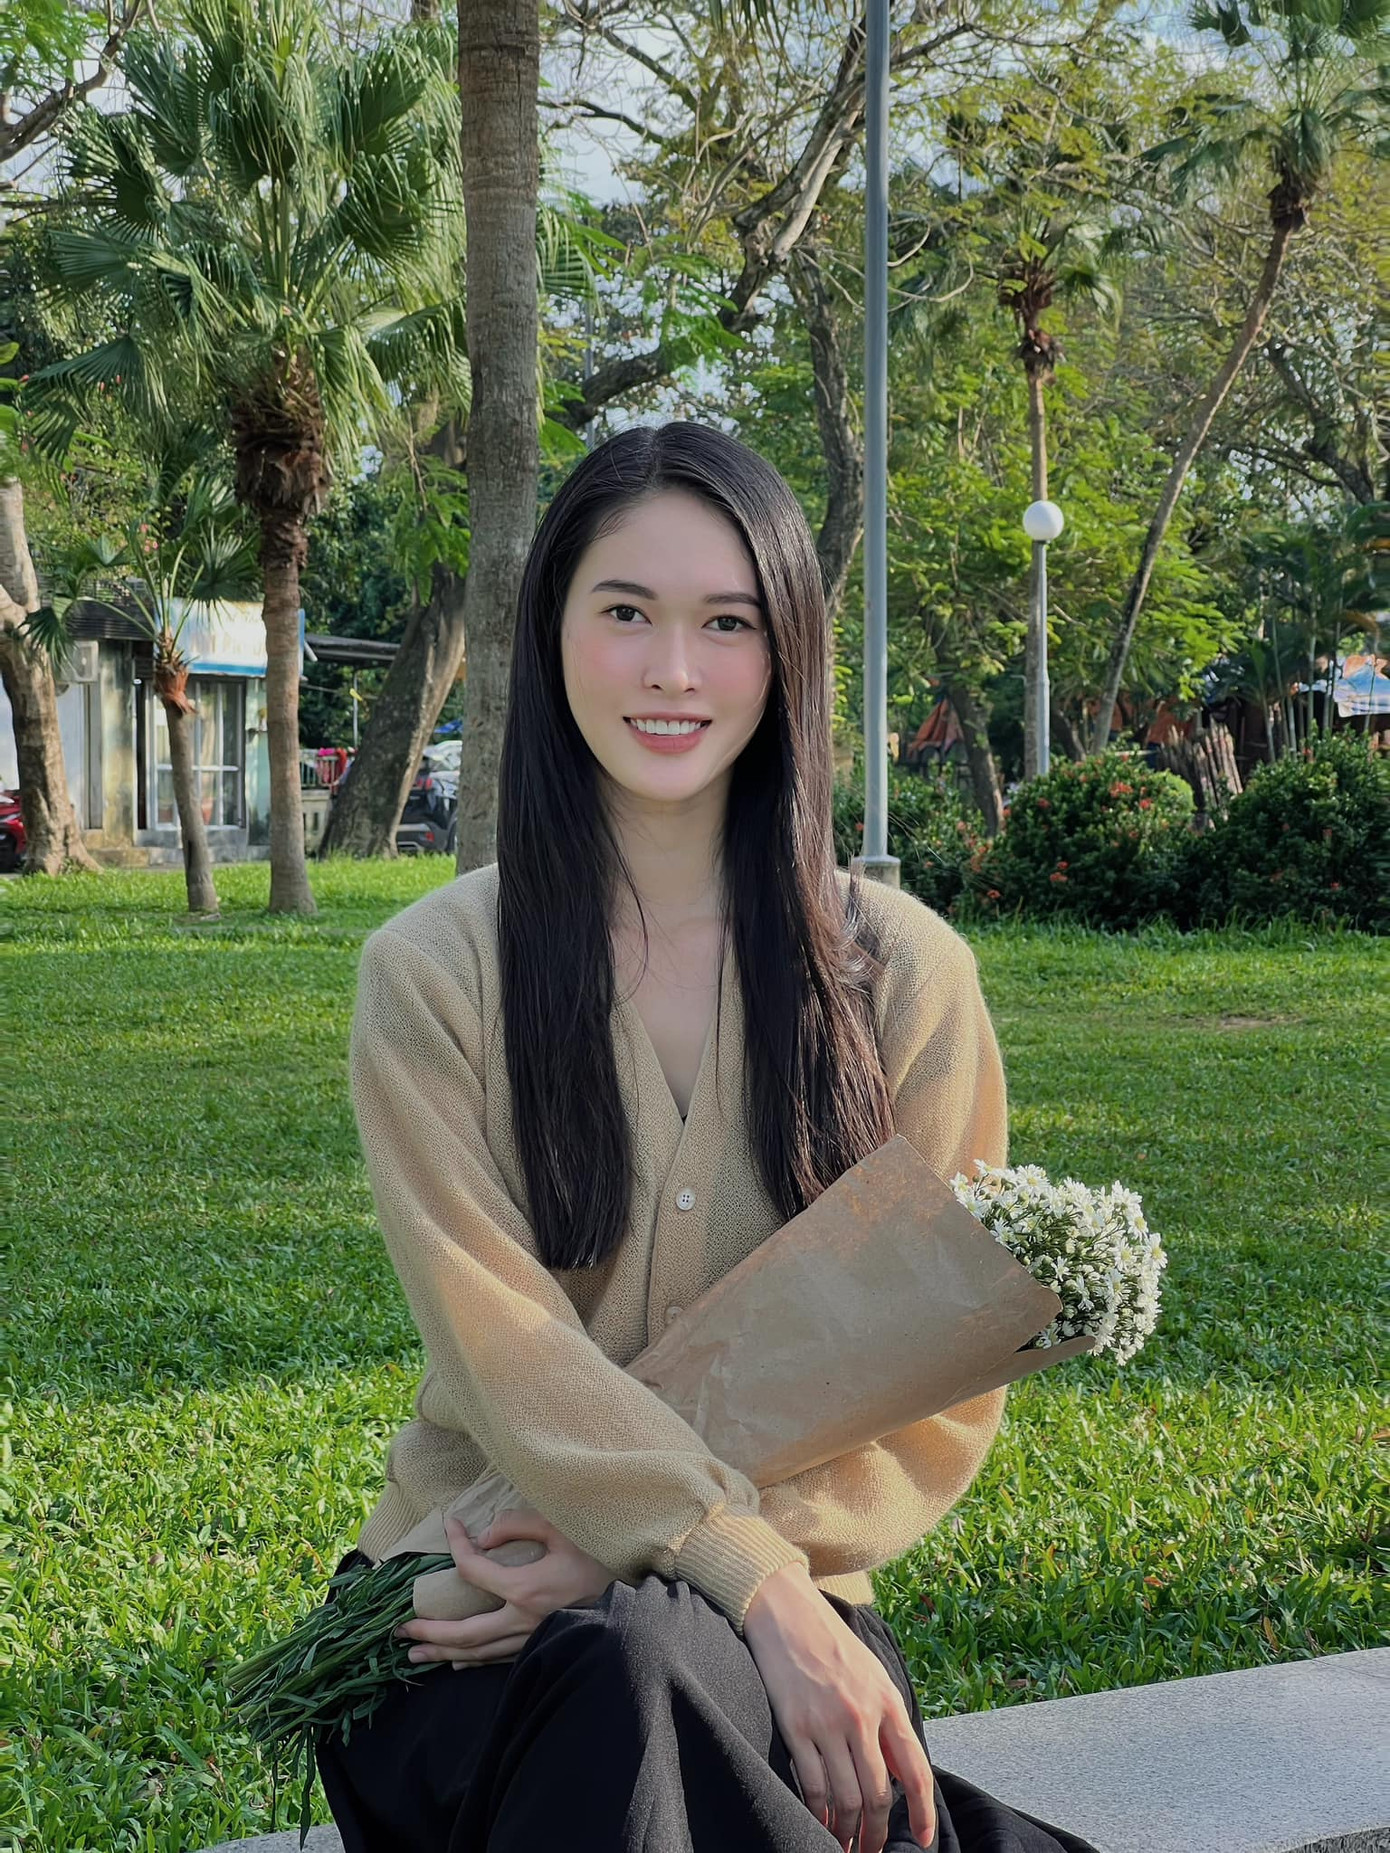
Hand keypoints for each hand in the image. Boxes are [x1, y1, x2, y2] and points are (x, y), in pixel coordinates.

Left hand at [394, 1508, 613, 1666]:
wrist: (636, 1595)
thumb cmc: (599, 1554)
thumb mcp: (562, 1526)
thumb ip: (519, 1525)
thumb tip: (482, 1537)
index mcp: (526, 1588)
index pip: (473, 1570)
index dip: (457, 1545)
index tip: (451, 1526)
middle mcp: (523, 1621)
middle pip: (464, 1634)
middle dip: (428, 1632)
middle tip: (400, 1627)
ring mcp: (532, 1640)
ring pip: (478, 1654)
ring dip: (443, 1653)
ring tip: (413, 1653)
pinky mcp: (540, 1647)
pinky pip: (498, 1659)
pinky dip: (472, 1660)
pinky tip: (456, 1662)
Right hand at [742, 1564, 935, 1852]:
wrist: (785, 1609)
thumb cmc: (830, 1643)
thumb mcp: (872, 1674)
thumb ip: (888, 1720)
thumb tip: (901, 1773)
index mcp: (887, 1701)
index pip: (915, 1770)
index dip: (922, 1812)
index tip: (923, 1841)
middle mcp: (861, 1715)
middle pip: (878, 1794)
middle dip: (877, 1832)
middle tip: (871, 1851)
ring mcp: (827, 1722)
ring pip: (845, 1798)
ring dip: (846, 1831)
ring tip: (844, 1846)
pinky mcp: (794, 1726)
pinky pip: (812, 1784)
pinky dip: (817, 1813)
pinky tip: (818, 1823)